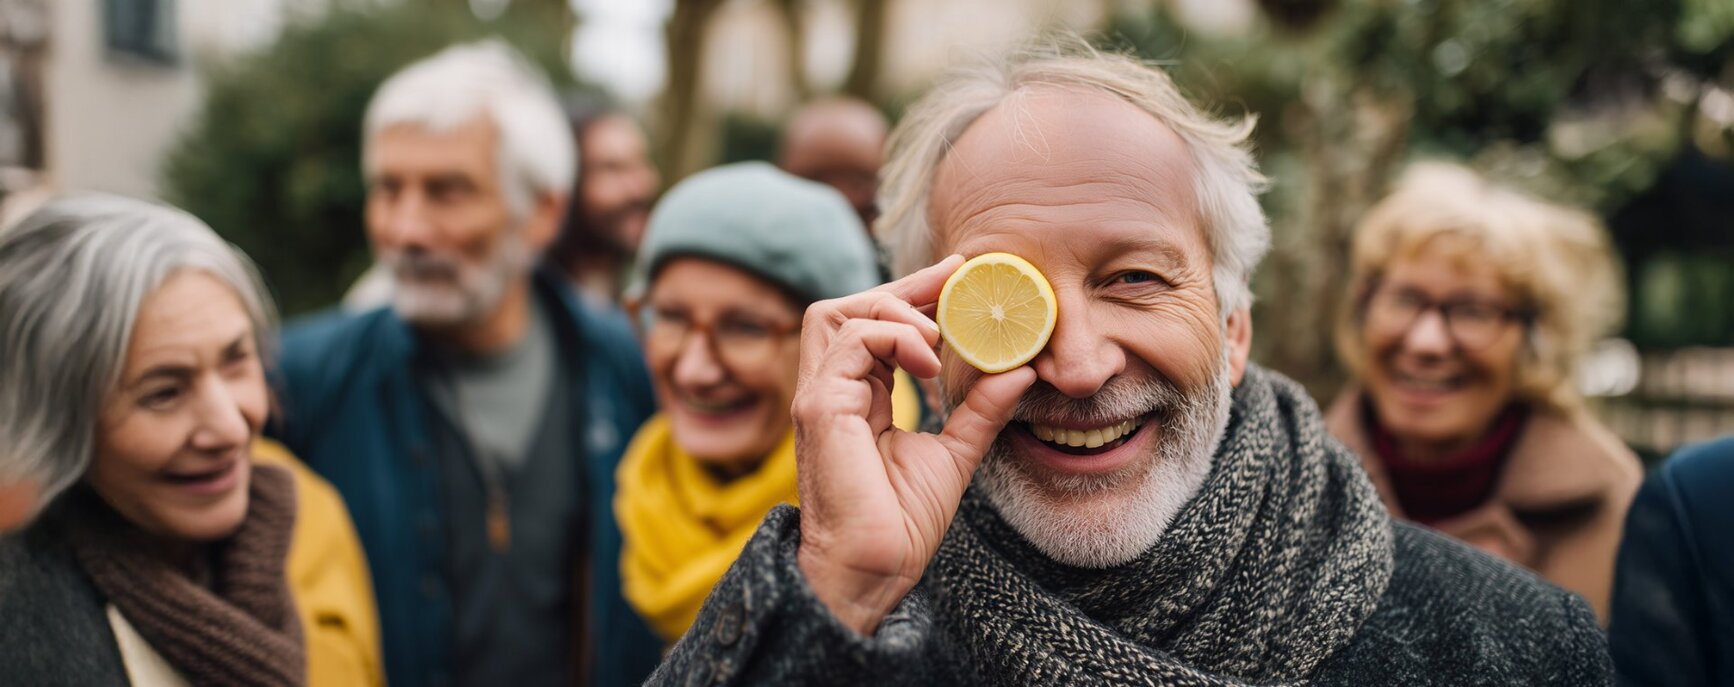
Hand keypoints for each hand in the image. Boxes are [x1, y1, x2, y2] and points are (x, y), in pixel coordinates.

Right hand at [792, 254, 1035, 634]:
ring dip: (897, 312)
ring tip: (939, 336)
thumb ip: (981, 410)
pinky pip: (850, 342)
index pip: (872, 326)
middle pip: (846, 307)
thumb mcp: (956, 453)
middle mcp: (831, 390)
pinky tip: (928, 361)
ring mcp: (819, 396)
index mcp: (856, 398)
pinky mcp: (820, 407)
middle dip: (900, 287)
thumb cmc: (902, 522)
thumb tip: (1022, 370)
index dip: (911, 295)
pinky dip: (893, 338)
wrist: (874, 568)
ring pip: (840, 314)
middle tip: (952, 281)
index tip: (956, 276)